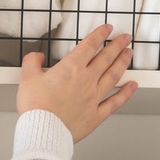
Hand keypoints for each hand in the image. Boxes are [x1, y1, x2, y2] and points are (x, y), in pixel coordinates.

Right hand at [15, 25, 137, 142]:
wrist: (43, 130)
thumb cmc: (36, 107)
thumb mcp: (27, 78)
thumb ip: (32, 62)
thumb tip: (37, 57)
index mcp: (71, 68)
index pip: (89, 45)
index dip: (100, 34)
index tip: (107, 28)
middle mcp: (86, 80)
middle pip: (106, 58)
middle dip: (118, 45)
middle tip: (125, 38)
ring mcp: (94, 97)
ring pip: (113, 75)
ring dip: (123, 62)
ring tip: (129, 54)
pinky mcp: (96, 114)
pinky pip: (115, 102)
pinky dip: (125, 93)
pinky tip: (132, 86)